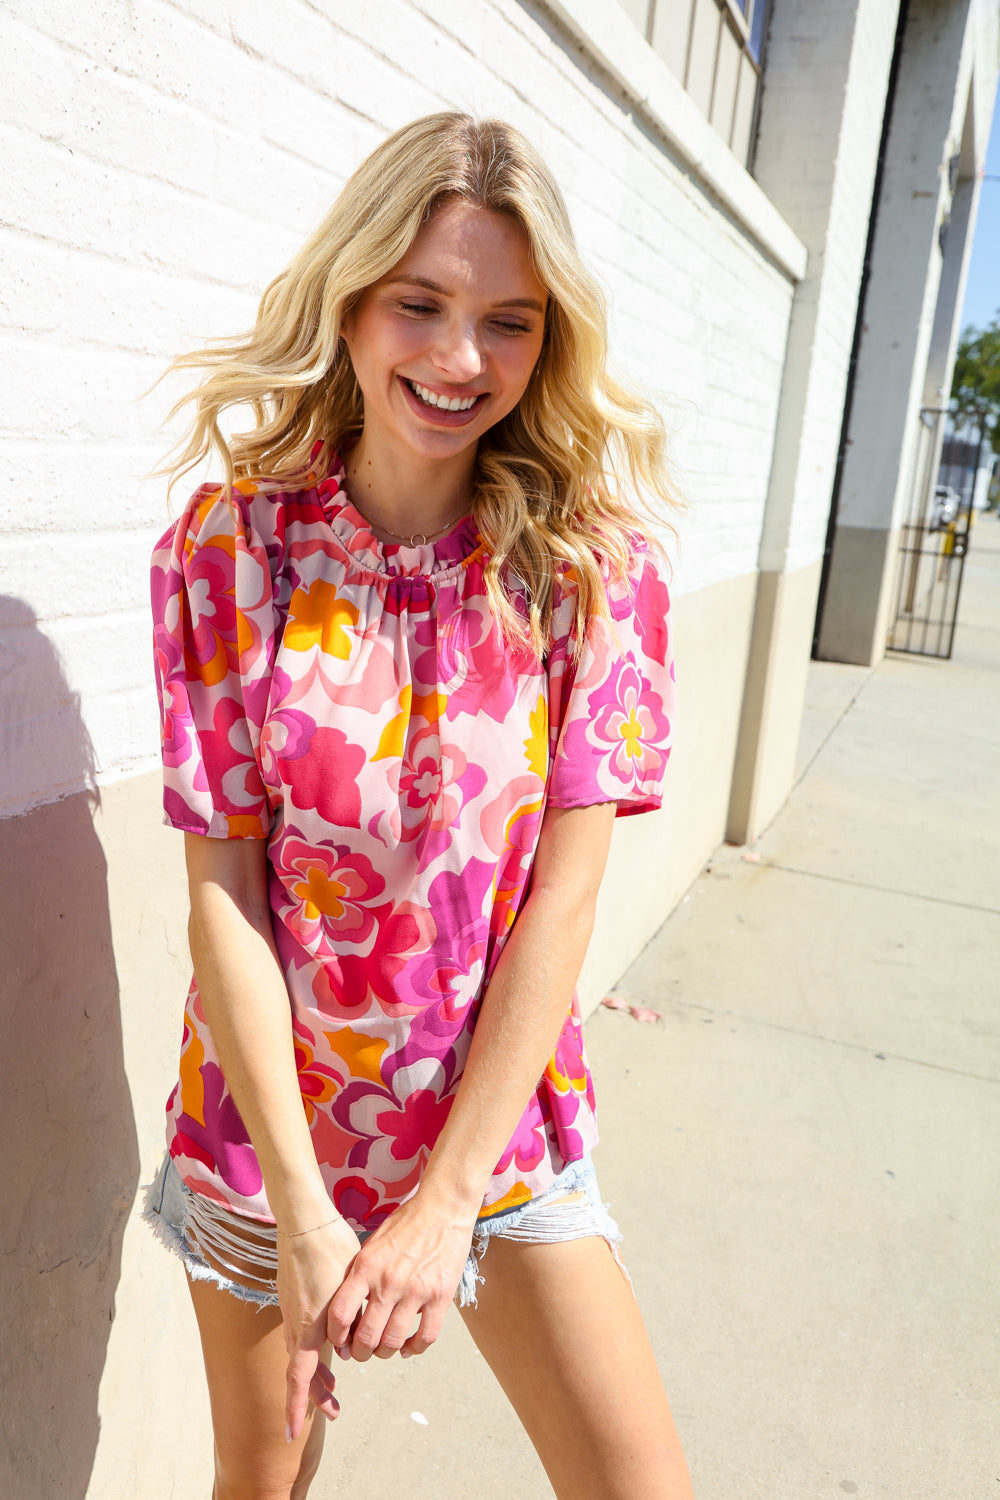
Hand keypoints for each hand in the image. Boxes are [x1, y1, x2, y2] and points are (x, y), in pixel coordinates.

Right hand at [278, 1215, 361, 1440]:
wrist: (305, 1220)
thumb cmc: (331, 1250)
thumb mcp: (349, 1288)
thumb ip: (348, 1323)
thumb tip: (349, 1351)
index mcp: (308, 1324)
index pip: (299, 1376)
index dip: (296, 1406)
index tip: (293, 1433)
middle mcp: (295, 1322)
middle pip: (300, 1370)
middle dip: (314, 1394)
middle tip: (334, 1410)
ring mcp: (291, 1310)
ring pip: (300, 1352)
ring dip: (315, 1371)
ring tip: (334, 1385)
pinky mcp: (293, 1298)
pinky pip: (301, 1334)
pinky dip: (313, 1349)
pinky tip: (331, 1344)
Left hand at [325, 1189, 477, 1363]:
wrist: (442, 1207)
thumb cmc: (406, 1223)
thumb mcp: (372, 1245)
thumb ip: (360, 1275)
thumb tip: (349, 1310)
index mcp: (366, 1267)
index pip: (340, 1314)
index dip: (336, 1336)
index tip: (340, 1341)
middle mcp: (388, 1281)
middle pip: (366, 1337)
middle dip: (360, 1352)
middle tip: (361, 1352)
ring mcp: (416, 1290)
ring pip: (394, 1342)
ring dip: (385, 1352)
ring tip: (384, 1349)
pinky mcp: (441, 1296)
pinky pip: (426, 1337)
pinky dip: (415, 1349)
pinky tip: (409, 1347)